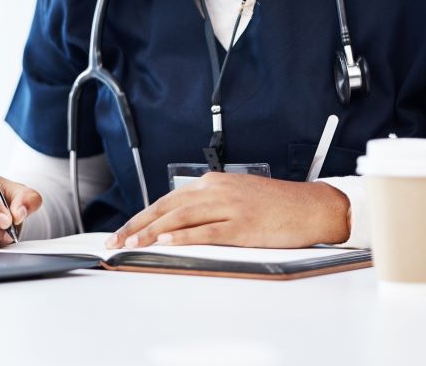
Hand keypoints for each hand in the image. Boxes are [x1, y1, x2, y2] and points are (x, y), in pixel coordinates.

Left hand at [105, 173, 350, 248]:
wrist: (309, 206)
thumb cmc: (274, 205)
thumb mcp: (236, 195)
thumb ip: (209, 204)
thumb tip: (181, 222)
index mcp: (212, 182)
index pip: (168, 199)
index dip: (143, 216)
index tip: (125, 230)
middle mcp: (216, 190)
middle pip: (167, 207)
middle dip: (138, 224)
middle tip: (116, 240)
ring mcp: (228, 206)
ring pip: (181, 218)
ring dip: (152, 232)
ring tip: (132, 244)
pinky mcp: (241, 225)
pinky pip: (206, 231)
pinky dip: (183, 236)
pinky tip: (166, 242)